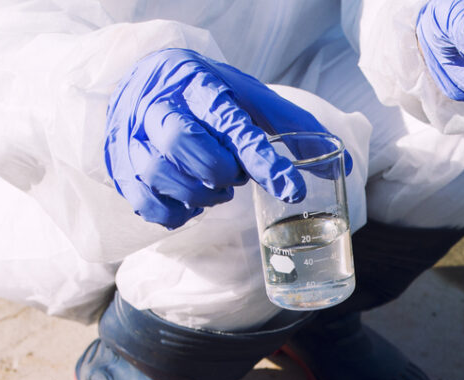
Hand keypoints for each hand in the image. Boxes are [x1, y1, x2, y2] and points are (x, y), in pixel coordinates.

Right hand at [105, 49, 329, 227]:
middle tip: (233, 177)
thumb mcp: (250, 99)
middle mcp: (159, 107)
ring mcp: (133, 138)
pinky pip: (146, 203)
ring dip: (200, 194)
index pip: (234, 126)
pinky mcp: (120, 166)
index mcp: (200, 86)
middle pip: (185, 145)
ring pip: (162, 175)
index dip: (266, 163)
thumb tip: (342, 167)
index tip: (293, 190)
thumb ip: (294, 130)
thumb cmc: (207, 95)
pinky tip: (190, 203)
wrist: (144, 81)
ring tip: (216, 188)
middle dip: (219, 172)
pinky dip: (176, 213)